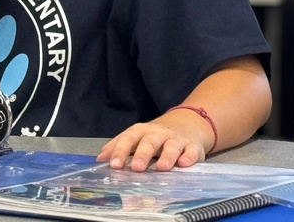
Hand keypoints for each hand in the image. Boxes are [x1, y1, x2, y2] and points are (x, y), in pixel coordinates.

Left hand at [96, 113, 210, 171]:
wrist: (187, 124)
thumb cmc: (155, 136)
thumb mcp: (136, 137)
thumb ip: (118, 146)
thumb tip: (100, 159)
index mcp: (141, 131)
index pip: (128, 139)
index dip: (121, 151)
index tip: (114, 164)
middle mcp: (158, 134)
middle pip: (149, 142)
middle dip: (142, 155)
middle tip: (136, 168)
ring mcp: (176, 140)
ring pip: (171, 146)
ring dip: (167, 156)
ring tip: (161, 168)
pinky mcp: (193, 147)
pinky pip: (192, 151)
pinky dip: (189, 157)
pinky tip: (184, 164)